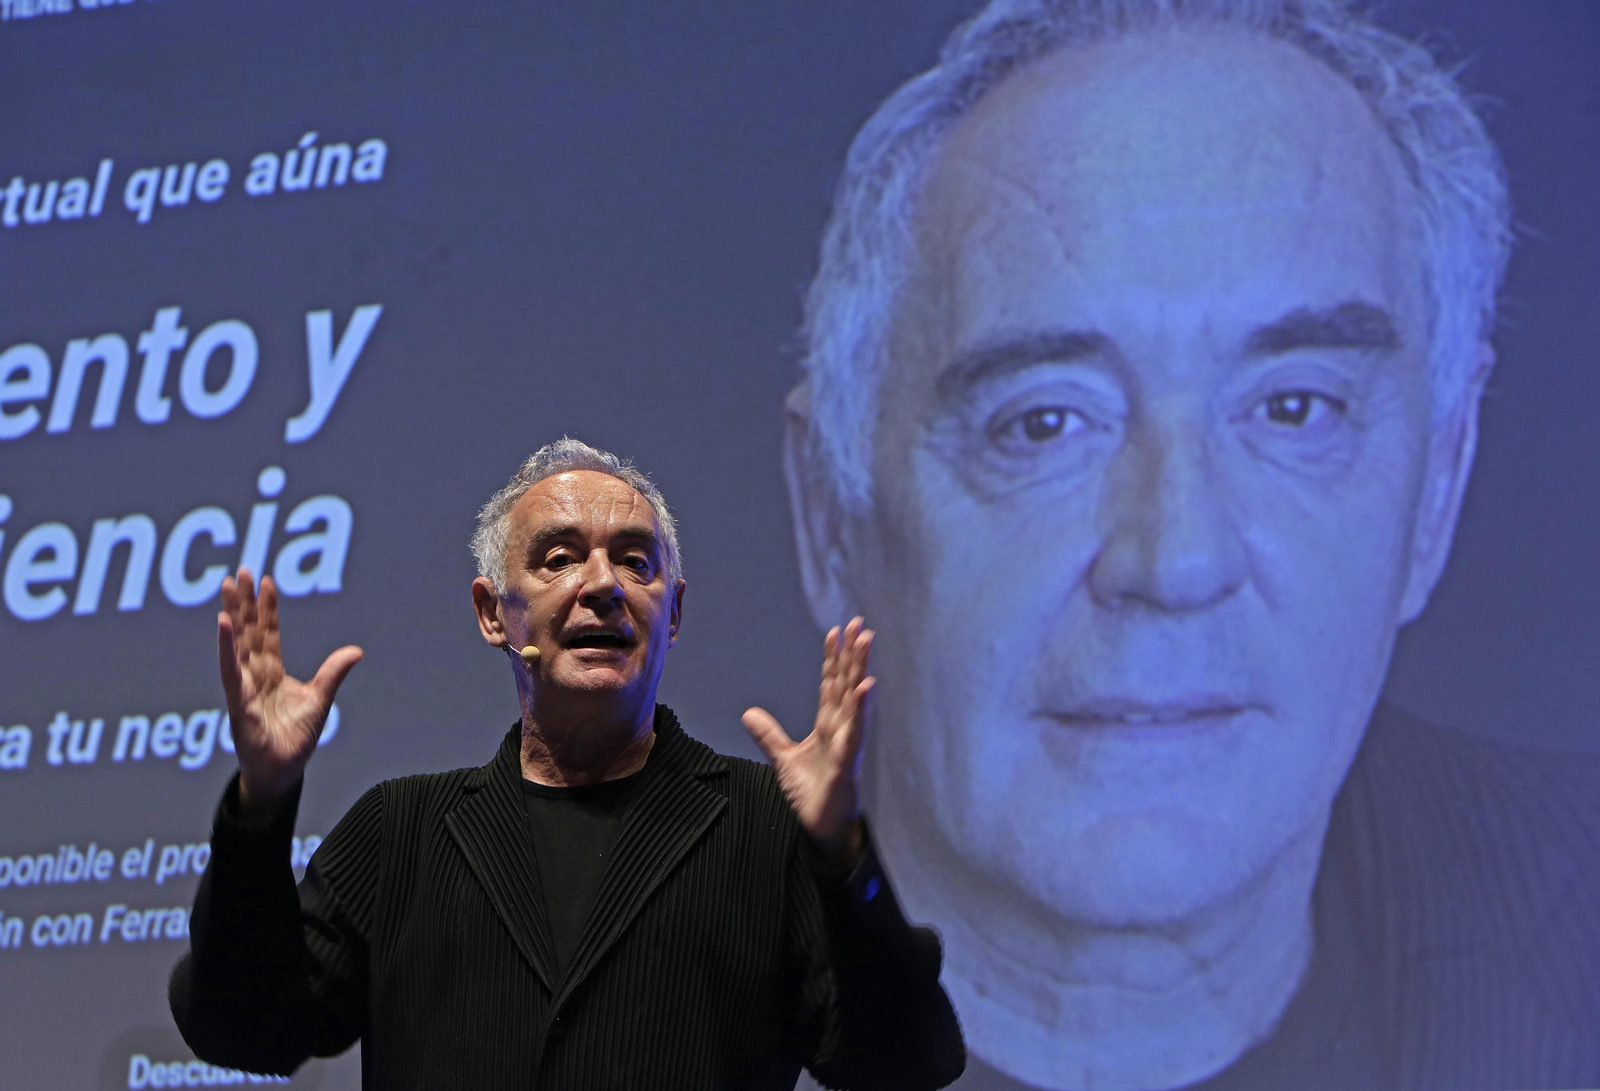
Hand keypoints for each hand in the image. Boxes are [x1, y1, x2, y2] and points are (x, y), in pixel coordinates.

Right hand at [218, 567, 362, 818]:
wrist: (282, 773)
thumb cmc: (294, 740)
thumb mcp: (321, 700)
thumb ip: (333, 673)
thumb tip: (356, 651)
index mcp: (271, 674)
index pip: (268, 634)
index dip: (267, 608)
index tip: (265, 580)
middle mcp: (253, 676)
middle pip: (248, 632)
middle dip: (244, 602)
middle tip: (240, 571)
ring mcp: (243, 687)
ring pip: (235, 644)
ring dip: (231, 614)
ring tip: (227, 586)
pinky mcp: (238, 702)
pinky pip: (230, 670)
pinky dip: (226, 647)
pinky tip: (222, 623)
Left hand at [742, 617, 873, 864]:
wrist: (823, 827)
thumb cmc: (813, 794)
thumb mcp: (783, 759)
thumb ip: (769, 734)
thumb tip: (748, 713)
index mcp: (828, 725)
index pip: (831, 684)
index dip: (833, 659)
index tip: (836, 632)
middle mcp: (841, 727)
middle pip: (846, 682)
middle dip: (852, 653)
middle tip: (858, 623)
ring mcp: (848, 741)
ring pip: (855, 697)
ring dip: (860, 669)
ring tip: (865, 641)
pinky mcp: (849, 759)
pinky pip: (856, 729)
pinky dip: (860, 707)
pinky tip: (865, 686)